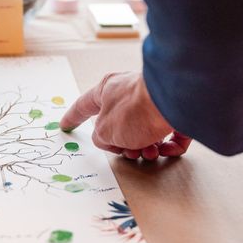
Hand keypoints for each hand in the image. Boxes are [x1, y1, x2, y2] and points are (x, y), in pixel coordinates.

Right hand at [59, 72, 191, 159]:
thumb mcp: (104, 131)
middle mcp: (130, 94)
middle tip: (129, 151)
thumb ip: (101, 138)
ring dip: (147, 149)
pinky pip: (170, 134)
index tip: (65, 125)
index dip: (73, 117)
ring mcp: (154, 102)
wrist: (174, 103)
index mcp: (107, 91)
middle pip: (120, 125)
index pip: (84, 106)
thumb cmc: (135, 111)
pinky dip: (169, 146)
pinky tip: (167, 148)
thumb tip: (113, 140)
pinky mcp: (177, 111)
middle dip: (124, 145)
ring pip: (146, 133)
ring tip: (150, 151)